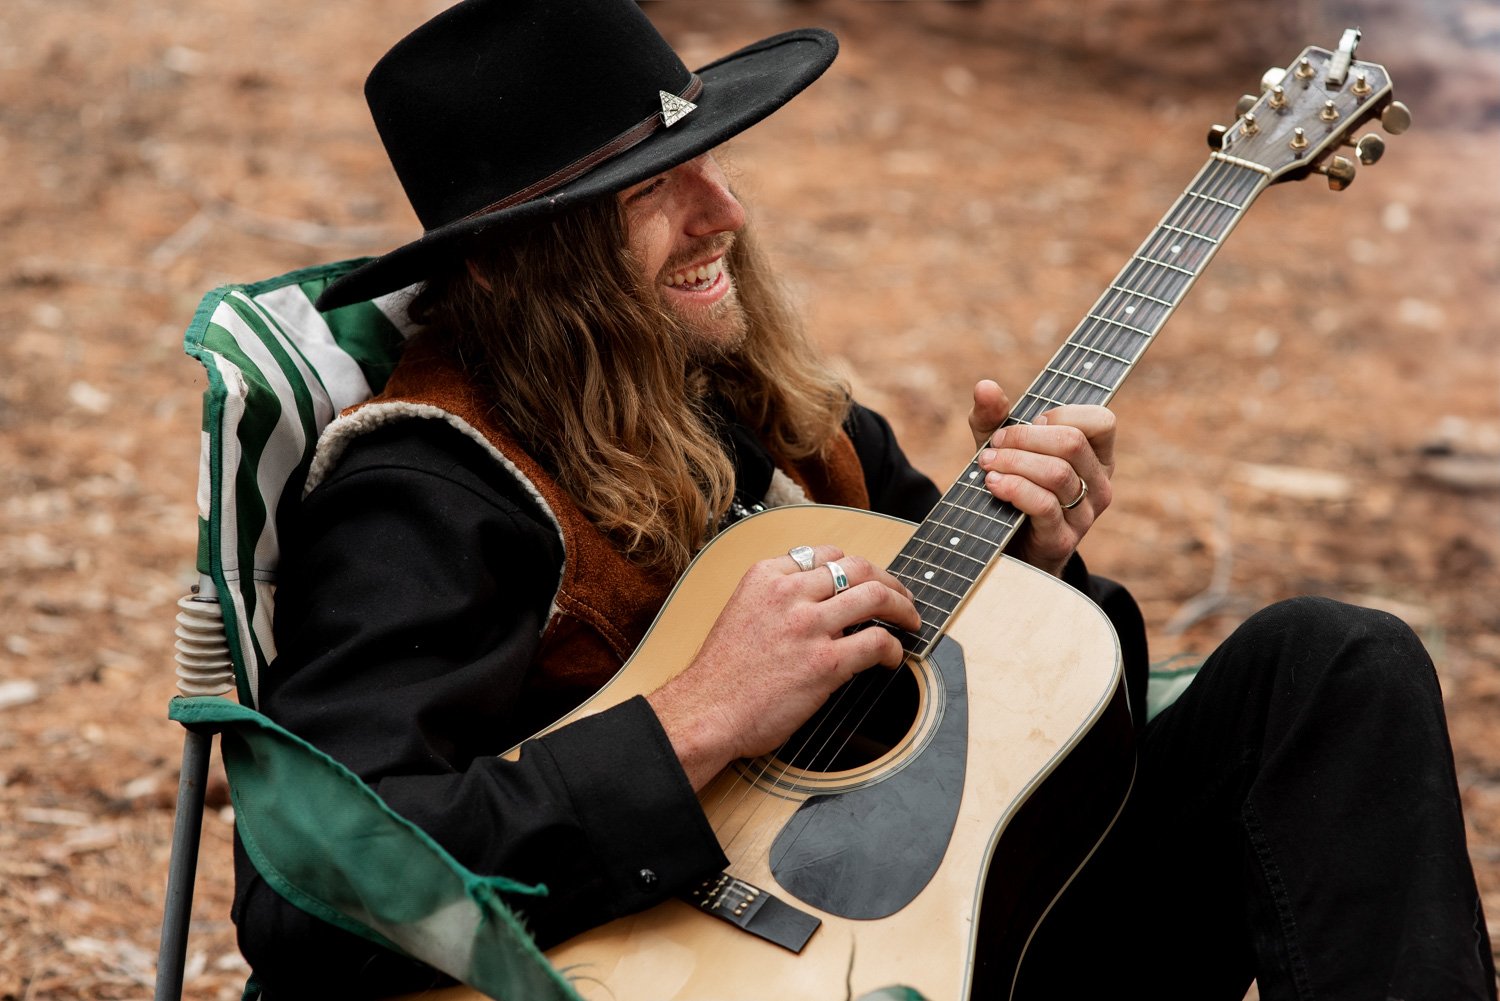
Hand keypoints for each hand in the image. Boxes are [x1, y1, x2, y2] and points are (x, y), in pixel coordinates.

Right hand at [647, 546, 920, 789]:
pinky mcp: (825, 663)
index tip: (866, 580)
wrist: (705, 712)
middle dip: (888, 580)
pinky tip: (893, 658)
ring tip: (910, 620)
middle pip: (857, 567)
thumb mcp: (741, 612)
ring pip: (874, 595)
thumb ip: (778, 599)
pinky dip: (894, 648)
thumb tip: (821, 605)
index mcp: (765, 576)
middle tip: (901, 596)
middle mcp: (788, 593)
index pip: (823, 554)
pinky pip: (876, 641)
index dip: (853, 565)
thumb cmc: (721, 675)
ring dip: (902, 606)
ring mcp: (808, 626)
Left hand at [967, 379, 1115, 576]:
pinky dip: (1015, 489)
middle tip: (995, 445)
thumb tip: (985, 386)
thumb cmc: (1008, 488)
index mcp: (1096, 457)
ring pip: (1057, 473)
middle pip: (1072, 443)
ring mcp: (1085, 514)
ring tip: (986, 464)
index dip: (1061, 414)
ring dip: (1014, 462)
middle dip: (1024, 437)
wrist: (1002, 548)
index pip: (1102, 421)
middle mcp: (1099, 484)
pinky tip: (992, 484)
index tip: (1029, 422)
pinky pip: (1045, 505)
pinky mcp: (1063, 539)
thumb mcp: (1000, 447)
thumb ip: (993, 417)